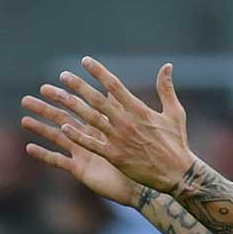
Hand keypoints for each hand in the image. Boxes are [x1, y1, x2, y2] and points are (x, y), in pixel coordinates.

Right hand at [21, 96, 137, 204]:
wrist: (142, 182)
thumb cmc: (141, 155)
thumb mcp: (131, 126)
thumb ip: (120, 106)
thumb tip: (116, 85)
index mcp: (98, 125)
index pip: (78, 105)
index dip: (66, 93)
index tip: (56, 79)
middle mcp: (86, 137)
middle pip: (61, 118)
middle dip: (44, 108)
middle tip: (26, 99)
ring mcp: (81, 153)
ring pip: (56, 137)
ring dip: (40, 128)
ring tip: (23, 119)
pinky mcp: (79, 169)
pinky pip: (58, 161)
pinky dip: (44, 154)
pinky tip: (29, 147)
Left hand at [33, 60, 194, 194]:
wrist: (176, 172)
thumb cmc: (176, 142)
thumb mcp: (174, 112)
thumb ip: (166, 89)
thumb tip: (167, 66)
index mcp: (139, 109)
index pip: (114, 85)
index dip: (98, 72)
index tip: (85, 61)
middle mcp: (126, 122)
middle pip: (97, 99)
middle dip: (79, 86)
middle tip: (63, 75)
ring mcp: (118, 139)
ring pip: (91, 119)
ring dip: (73, 106)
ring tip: (57, 96)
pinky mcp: (114, 156)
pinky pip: (92, 145)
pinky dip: (78, 136)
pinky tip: (63, 127)